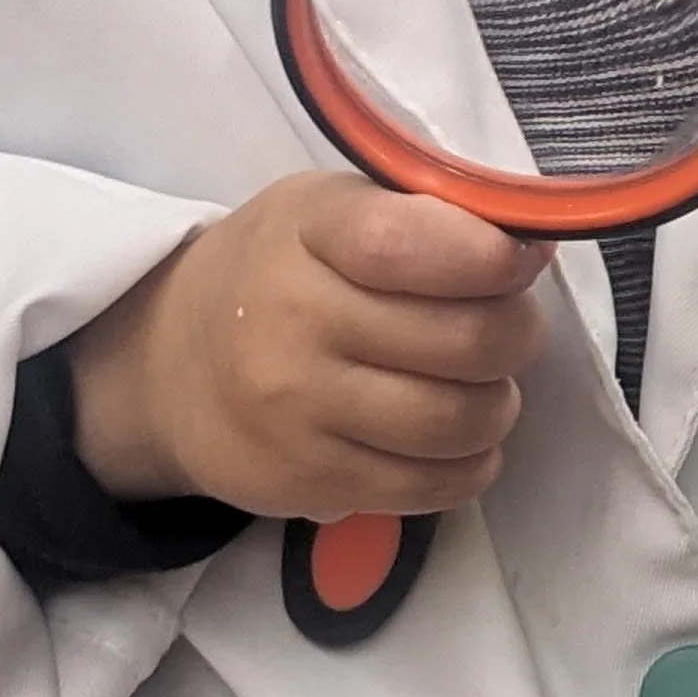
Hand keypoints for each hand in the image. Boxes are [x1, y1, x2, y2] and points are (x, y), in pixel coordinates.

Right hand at [69, 178, 549, 522]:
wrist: (169, 368)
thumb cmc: (278, 273)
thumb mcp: (326, 211)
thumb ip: (418, 218)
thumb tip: (529, 246)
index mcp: (307, 230)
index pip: (409, 244)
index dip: (490, 258)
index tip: (520, 263)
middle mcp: (293, 318)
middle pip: (463, 340)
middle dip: (516, 335)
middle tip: (509, 331)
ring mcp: (296, 408)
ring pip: (456, 421)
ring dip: (498, 406)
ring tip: (483, 388)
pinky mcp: (307, 481)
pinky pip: (430, 485)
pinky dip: (470, 464)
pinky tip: (457, 440)